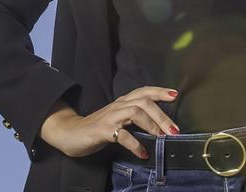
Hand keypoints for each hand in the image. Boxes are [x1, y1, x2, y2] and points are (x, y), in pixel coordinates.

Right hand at [39, 86, 179, 159]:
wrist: (71, 133)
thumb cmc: (97, 127)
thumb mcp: (118, 119)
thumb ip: (134, 118)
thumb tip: (160, 125)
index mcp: (122, 102)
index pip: (143, 91)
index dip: (159, 91)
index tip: (175, 95)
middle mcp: (118, 106)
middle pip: (144, 102)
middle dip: (162, 115)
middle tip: (175, 130)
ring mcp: (110, 117)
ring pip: (135, 112)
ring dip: (152, 125)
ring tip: (162, 137)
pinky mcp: (103, 131)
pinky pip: (122, 136)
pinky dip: (135, 145)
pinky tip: (143, 153)